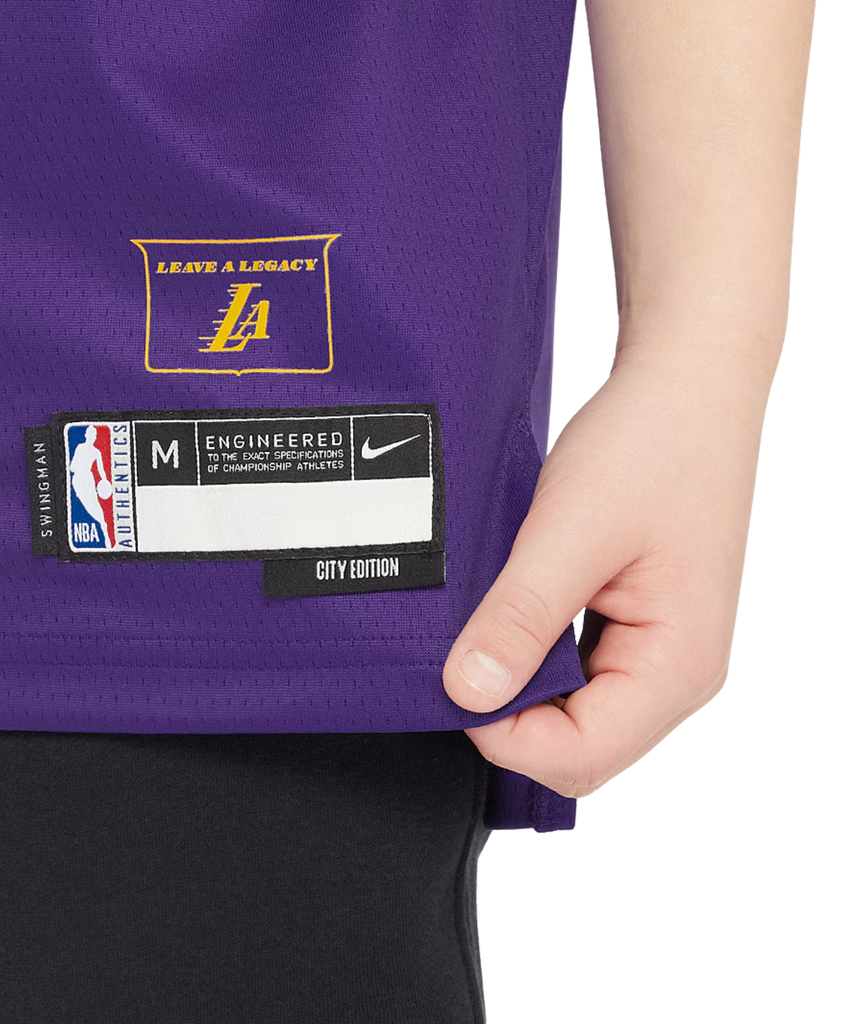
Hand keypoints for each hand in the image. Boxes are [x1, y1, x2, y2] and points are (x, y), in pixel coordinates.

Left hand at [443, 349, 769, 797]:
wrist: (686, 382)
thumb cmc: (651, 443)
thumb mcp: (571, 531)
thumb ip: (522, 618)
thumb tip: (469, 694)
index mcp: (678, 665)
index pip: (580, 754)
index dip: (504, 735)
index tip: (450, 680)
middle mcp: (675, 672)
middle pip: (577, 745)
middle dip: (508, 714)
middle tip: (455, 654)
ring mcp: (657, 650)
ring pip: (572, 712)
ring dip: (518, 685)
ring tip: (480, 629)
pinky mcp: (634, 624)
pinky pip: (575, 671)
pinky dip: (532, 657)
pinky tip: (504, 619)